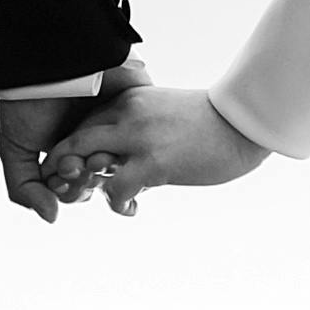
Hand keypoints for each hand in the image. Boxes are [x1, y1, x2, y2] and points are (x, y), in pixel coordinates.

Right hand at [0, 63, 144, 220]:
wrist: (46, 58)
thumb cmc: (25, 101)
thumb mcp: (13, 148)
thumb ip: (24, 189)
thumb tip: (52, 217)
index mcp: (66, 152)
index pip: (75, 188)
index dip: (70, 189)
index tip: (62, 176)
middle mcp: (92, 142)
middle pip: (101, 179)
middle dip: (88, 180)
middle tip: (79, 166)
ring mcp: (116, 126)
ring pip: (125, 163)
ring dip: (109, 167)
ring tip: (98, 157)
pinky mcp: (138, 108)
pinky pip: (145, 139)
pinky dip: (133, 149)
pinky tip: (117, 149)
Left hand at [45, 83, 271, 214]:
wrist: (245, 125)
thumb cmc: (210, 125)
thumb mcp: (163, 113)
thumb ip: (136, 129)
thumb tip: (117, 161)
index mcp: (128, 101)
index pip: (82, 125)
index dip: (74, 153)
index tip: (85, 173)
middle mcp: (126, 114)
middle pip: (73, 141)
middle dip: (65, 170)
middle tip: (78, 191)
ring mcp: (138, 137)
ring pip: (82, 162)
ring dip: (85, 188)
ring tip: (106, 199)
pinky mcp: (154, 162)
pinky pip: (114, 189)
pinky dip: (115, 204)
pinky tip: (131, 209)